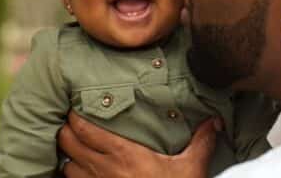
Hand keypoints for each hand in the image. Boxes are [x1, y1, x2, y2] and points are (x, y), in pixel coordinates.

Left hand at [58, 111, 218, 177]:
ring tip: (75, 148)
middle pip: (68, 142)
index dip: (75, 117)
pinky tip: (80, 172)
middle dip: (65, 130)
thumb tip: (214, 121)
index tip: (77, 108)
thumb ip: (201, 142)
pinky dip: (71, 175)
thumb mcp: (191, 168)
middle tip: (71, 123)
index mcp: (125, 154)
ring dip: (68, 155)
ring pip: (66, 165)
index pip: (86, 129)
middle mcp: (104, 169)